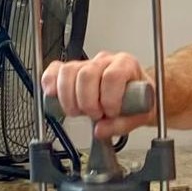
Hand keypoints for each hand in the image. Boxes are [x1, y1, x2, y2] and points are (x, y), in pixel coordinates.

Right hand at [40, 51, 155, 138]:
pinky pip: (55, 69)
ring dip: (68, 97)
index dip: (108, 97)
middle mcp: (106, 60)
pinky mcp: (72, 70)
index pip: (112, 76)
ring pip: (68, 71)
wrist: (138, 96)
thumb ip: (123, 124)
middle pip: (86, 74)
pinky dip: (49, 82)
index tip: (110, 112)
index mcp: (127, 65)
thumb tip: (100, 130)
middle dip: (87, 101)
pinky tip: (52, 96)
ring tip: (77, 111)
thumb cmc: (140, 101)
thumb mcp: (142, 115)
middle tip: (94, 115)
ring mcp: (87, 63)